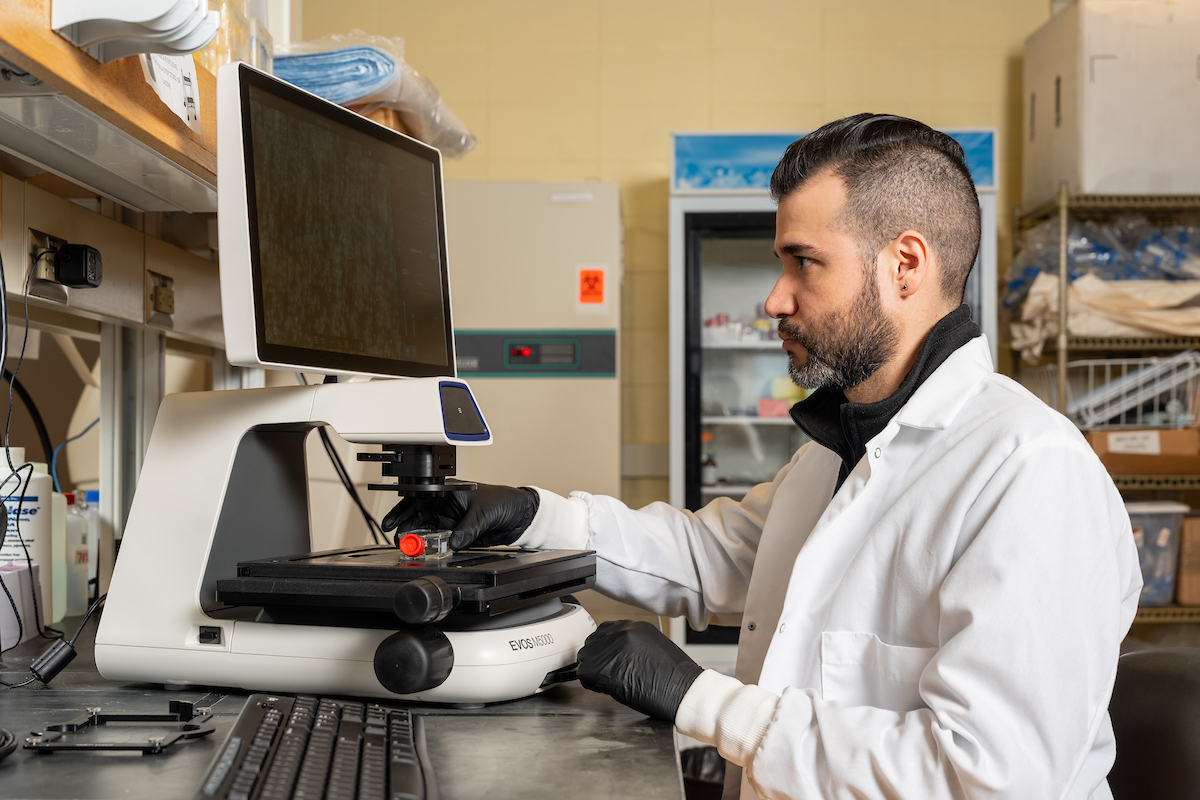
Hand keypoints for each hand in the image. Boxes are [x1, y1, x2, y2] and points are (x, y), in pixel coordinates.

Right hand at [381, 483, 539, 549]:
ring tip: (407, 547)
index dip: (403, 509)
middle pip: (418, 516)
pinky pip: (439, 541)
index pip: (419, 498)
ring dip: (416, 538)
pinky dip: (430, 547)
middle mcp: (446, 505)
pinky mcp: (457, 534)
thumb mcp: (483, 513)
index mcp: (448, 491)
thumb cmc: (503, 501)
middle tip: (397, 538)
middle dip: (405, 527)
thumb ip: (467, 529)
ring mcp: (450, 520)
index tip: (393, 521)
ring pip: (426, 530)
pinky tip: (424, 551)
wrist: (519, 515)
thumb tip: (452, 542)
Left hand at [577, 620, 704, 721]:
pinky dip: (592, 684)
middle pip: (593, 642)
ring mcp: (610, 647)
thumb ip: (632, 644)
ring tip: (610, 682)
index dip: (606, 649)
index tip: (610, 661)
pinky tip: (608, 689)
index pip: (605, 631)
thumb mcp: (654, 647)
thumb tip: (616, 654)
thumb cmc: (674, 676)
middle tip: (610, 674)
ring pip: (586, 657)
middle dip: (598, 659)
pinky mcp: (602, 666)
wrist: (682, 690)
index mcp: (634, 626)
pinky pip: (584, 674)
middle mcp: (620, 631)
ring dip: (594, 670)